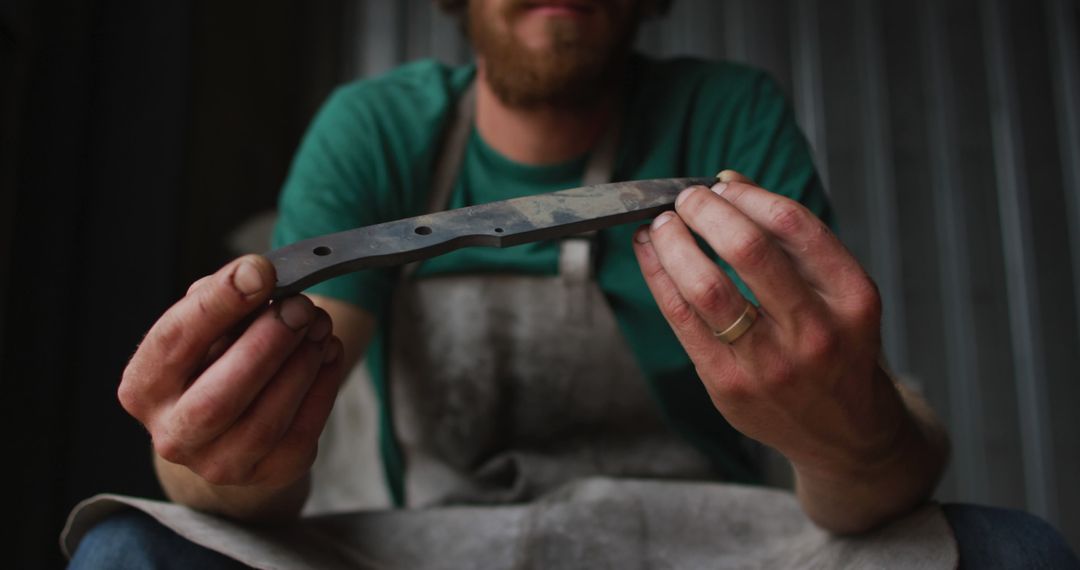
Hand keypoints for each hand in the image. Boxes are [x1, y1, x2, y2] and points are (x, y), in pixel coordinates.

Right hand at [118, 255, 344, 507]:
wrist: (229, 429)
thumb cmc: (214, 364)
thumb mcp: (207, 326)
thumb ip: (224, 298)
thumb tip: (256, 275)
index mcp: (145, 387)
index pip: (174, 342)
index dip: (219, 303)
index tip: (259, 271)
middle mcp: (173, 434)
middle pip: (220, 397)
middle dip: (267, 345)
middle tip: (300, 306)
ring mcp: (219, 463)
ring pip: (266, 420)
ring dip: (301, 365)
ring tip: (319, 325)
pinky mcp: (267, 474)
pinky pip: (301, 433)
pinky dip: (322, 387)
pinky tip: (328, 353)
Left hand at [632, 171, 942, 530]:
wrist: (844, 435)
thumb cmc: (837, 348)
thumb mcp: (838, 292)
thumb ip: (788, 238)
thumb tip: (729, 181)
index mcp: (852, 298)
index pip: (793, 226)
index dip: (747, 196)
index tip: (721, 184)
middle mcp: (816, 332)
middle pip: (748, 251)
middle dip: (706, 213)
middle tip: (686, 198)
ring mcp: (770, 365)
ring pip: (706, 288)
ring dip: (673, 244)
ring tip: (661, 224)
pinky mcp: (729, 387)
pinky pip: (682, 321)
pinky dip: (659, 278)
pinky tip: (651, 255)